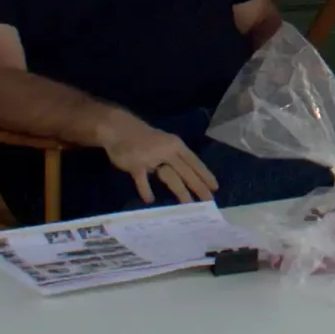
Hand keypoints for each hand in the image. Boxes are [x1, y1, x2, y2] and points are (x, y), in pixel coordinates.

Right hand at [96, 114, 217, 204]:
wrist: (119, 128)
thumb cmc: (145, 139)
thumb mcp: (164, 143)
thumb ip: (174, 158)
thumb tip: (187, 177)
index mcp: (176, 145)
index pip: (194, 162)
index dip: (205, 174)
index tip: (215, 187)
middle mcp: (167, 151)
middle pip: (186, 171)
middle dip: (198, 187)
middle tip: (208, 201)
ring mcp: (151, 158)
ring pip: (170, 177)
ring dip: (181, 191)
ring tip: (189, 205)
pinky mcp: (136, 165)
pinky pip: (143, 181)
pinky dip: (146, 191)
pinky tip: (150, 200)